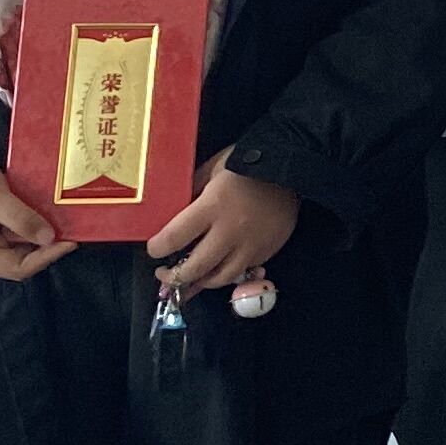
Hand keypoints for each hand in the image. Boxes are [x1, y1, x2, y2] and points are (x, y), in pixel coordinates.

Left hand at [146, 159, 298, 293]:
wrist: (291, 164)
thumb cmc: (246, 163)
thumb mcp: (211, 169)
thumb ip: (191, 192)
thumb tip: (174, 212)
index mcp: (211, 207)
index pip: (173, 239)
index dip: (157, 248)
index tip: (155, 249)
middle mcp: (230, 232)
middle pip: (195, 268)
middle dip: (174, 276)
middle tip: (166, 273)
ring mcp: (251, 245)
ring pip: (220, 278)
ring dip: (201, 281)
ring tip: (192, 278)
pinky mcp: (268, 249)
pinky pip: (244, 269)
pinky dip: (229, 271)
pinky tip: (221, 265)